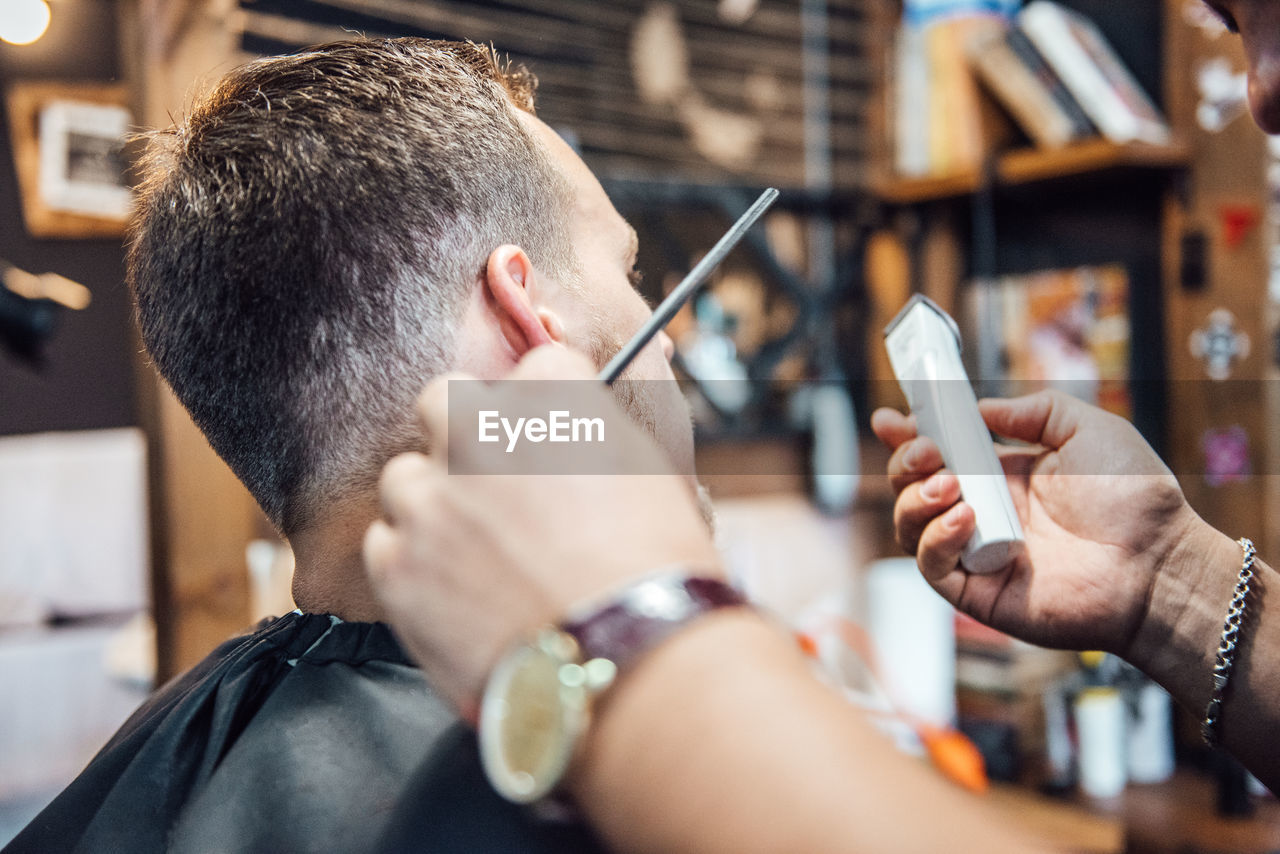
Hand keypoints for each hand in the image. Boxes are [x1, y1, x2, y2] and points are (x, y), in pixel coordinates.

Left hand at [363, 346, 719, 719]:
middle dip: (466, 432)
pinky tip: (459, 596)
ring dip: (435, 505)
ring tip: (479, 556)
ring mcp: (430, 498)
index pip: (537, 362)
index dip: (547, 405)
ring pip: (406, 477)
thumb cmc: (658, 571)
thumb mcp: (651, 472)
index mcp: (551, 395)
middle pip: (445, 398)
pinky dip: (414, 566)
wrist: (629, 659)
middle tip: (497, 484)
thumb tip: (576, 430)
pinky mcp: (397, 564)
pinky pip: (385, 545)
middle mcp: (480, 431)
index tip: (553, 436)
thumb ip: (596, 432)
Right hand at [871, 390, 1207, 655]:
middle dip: (905, 462)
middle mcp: (982, 513)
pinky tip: (966, 516)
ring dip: (915, 498)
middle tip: (926, 450)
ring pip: (910, 526)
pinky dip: (936, 537)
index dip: (908, 437)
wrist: (1160, 564)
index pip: (940, 453)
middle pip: (912, 487)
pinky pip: (932, 565)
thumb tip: (979, 409)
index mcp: (1002, 476)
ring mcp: (977, 553)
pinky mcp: (978, 592)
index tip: (891, 419)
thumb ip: (1034, 411)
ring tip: (950, 484)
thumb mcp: (1088, 429)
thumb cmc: (1136, 500)